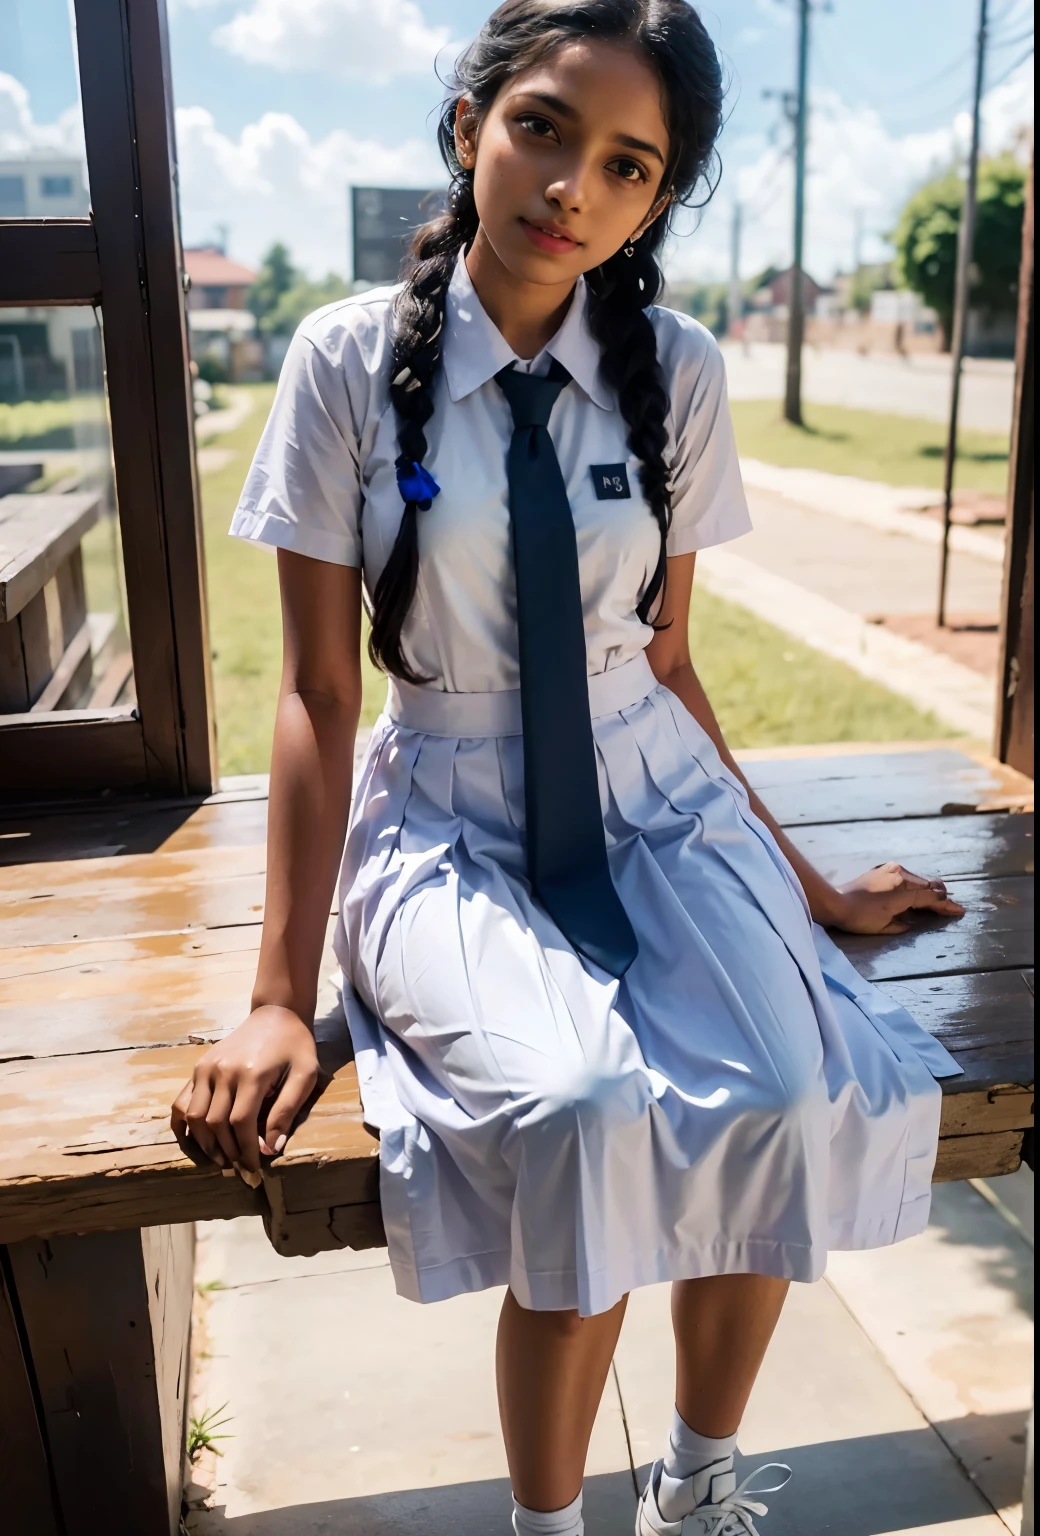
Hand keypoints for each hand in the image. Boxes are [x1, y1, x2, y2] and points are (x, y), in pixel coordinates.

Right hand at [171, 1005, 318, 1180]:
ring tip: (220, 1159)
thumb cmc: (295, 1046)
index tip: (254, 1168)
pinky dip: (183, 1126)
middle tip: (239, 1168)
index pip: (241, 1123)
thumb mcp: (304, 1075)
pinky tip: (195, 1141)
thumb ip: (287, 1111)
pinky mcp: (198, 1067)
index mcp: (251, 1073)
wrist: (275, 1014)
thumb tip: (271, 1149)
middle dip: (227, 1152)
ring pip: (193, 1117)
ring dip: (204, 1144)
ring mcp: (206, 1068)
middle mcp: (223, 1071)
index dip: (246, 1150)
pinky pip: (181, 1102)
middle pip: (215, 1124)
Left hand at [827, 863, 964, 935]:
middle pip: (930, 885)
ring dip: (929, 888)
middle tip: (948, 906)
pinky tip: (916, 891)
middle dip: (941, 896)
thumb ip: (904, 924)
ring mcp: (893, 870)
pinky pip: (909, 875)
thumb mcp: (884, 927)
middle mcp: (901, 877)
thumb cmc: (859, 918)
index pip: (932, 898)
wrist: (836, 901)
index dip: (946, 906)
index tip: (960, 910)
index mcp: (903, 893)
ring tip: (935, 899)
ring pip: (920, 878)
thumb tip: (915, 923)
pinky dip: (917, 883)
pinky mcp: (886, 867)